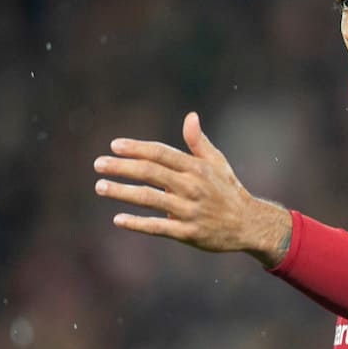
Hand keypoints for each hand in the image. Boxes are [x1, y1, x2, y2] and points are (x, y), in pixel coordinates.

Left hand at [93, 112, 291, 267]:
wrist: (249, 224)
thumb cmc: (229, 190)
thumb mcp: (218, 163)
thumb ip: (198, 142)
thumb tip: (190, 116)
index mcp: (197, 168)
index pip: (161, 153)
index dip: (137, 148)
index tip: (114, 145)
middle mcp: (192, 187)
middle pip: (150, 173)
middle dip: (121, 167)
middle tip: (98, 164)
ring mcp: (189, 211)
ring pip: (149, 199)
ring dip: (121, 192)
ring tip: (100, 186)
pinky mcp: (188, 233)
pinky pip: (158, 227)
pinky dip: (136, 224)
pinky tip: (118, 219)